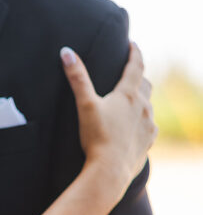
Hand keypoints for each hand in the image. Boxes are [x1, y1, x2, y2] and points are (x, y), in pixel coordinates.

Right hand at [62, 42, 156, 189]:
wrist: (110, 171)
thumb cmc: (96, 137)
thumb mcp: (84, 105)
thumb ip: (77, 78)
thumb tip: (66, 52)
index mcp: (128, 95)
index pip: (136, 65)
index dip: (134, 52)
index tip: (132, 44)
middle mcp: (143, 107)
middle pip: (145, 85)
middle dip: (138, 77)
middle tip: (130, 74)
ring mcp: (149, 125)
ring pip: (148, 106)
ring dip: (141, 101)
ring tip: (130, 104)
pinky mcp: (148, 142)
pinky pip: (149, 127)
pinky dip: (142, 122)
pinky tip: (134, 128)